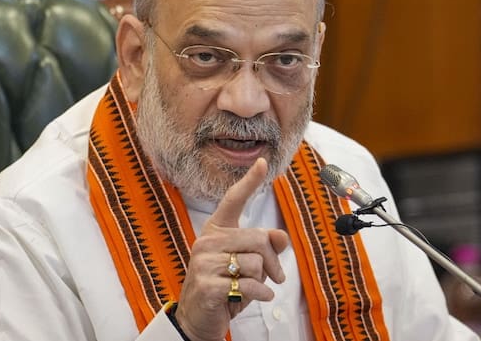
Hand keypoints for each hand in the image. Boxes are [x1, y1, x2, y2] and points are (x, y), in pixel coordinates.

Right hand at [174, 158, 289, 340]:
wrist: (198, 318)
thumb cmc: (224, 286)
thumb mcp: (247, 264)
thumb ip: (263, 248)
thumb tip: (281, 237)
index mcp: (215, 230)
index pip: (233, 200)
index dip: (249, 181)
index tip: (262, 162)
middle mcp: (207, 242)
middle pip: (258, 239)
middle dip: (273, 262)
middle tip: (275, 277)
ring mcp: (204, 263)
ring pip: (255, 263)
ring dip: (263, 280)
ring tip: (250, 289)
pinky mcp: (208, 285)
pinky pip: (249, 284)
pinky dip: (261, 293)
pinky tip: (258, 297)